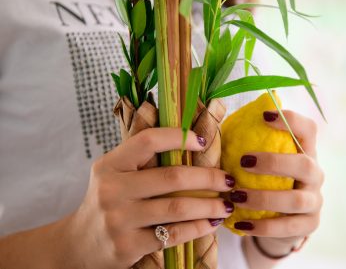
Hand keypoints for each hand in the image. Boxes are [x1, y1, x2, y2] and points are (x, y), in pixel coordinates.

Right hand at [63, 128, 235, 268]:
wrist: (78, 243)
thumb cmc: (108, 200)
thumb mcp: (115, 172)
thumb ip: (142, 160)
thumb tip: (191, 143)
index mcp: (111, 164)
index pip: (148, 140)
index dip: (178, 137)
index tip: (202, 141)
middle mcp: (112, 189)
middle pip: (172, 177)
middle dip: (208, 178)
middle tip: (228, 179)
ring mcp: (119, 219)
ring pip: (177, 208)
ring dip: (209, 205)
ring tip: (227, 203)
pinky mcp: (127, 246)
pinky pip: (173, 234)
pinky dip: (198, 227)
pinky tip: (211, 222)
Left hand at [229, 110, 323, 257]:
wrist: (283, 217)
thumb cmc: (264, 178)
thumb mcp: (260, 159)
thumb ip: (244, 142)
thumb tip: (212, 127)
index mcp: (304, 150)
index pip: (308, 129)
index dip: (291, 120)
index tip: (264, 116)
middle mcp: (315, 173)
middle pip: (305, 164)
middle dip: (274, 163)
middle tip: (243, 162)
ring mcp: (314, 200)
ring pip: (296, 200)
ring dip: (263, 198)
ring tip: (236, 197)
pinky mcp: (309, 224)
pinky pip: (287, 228)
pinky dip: (262, 227)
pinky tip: (240, 225)